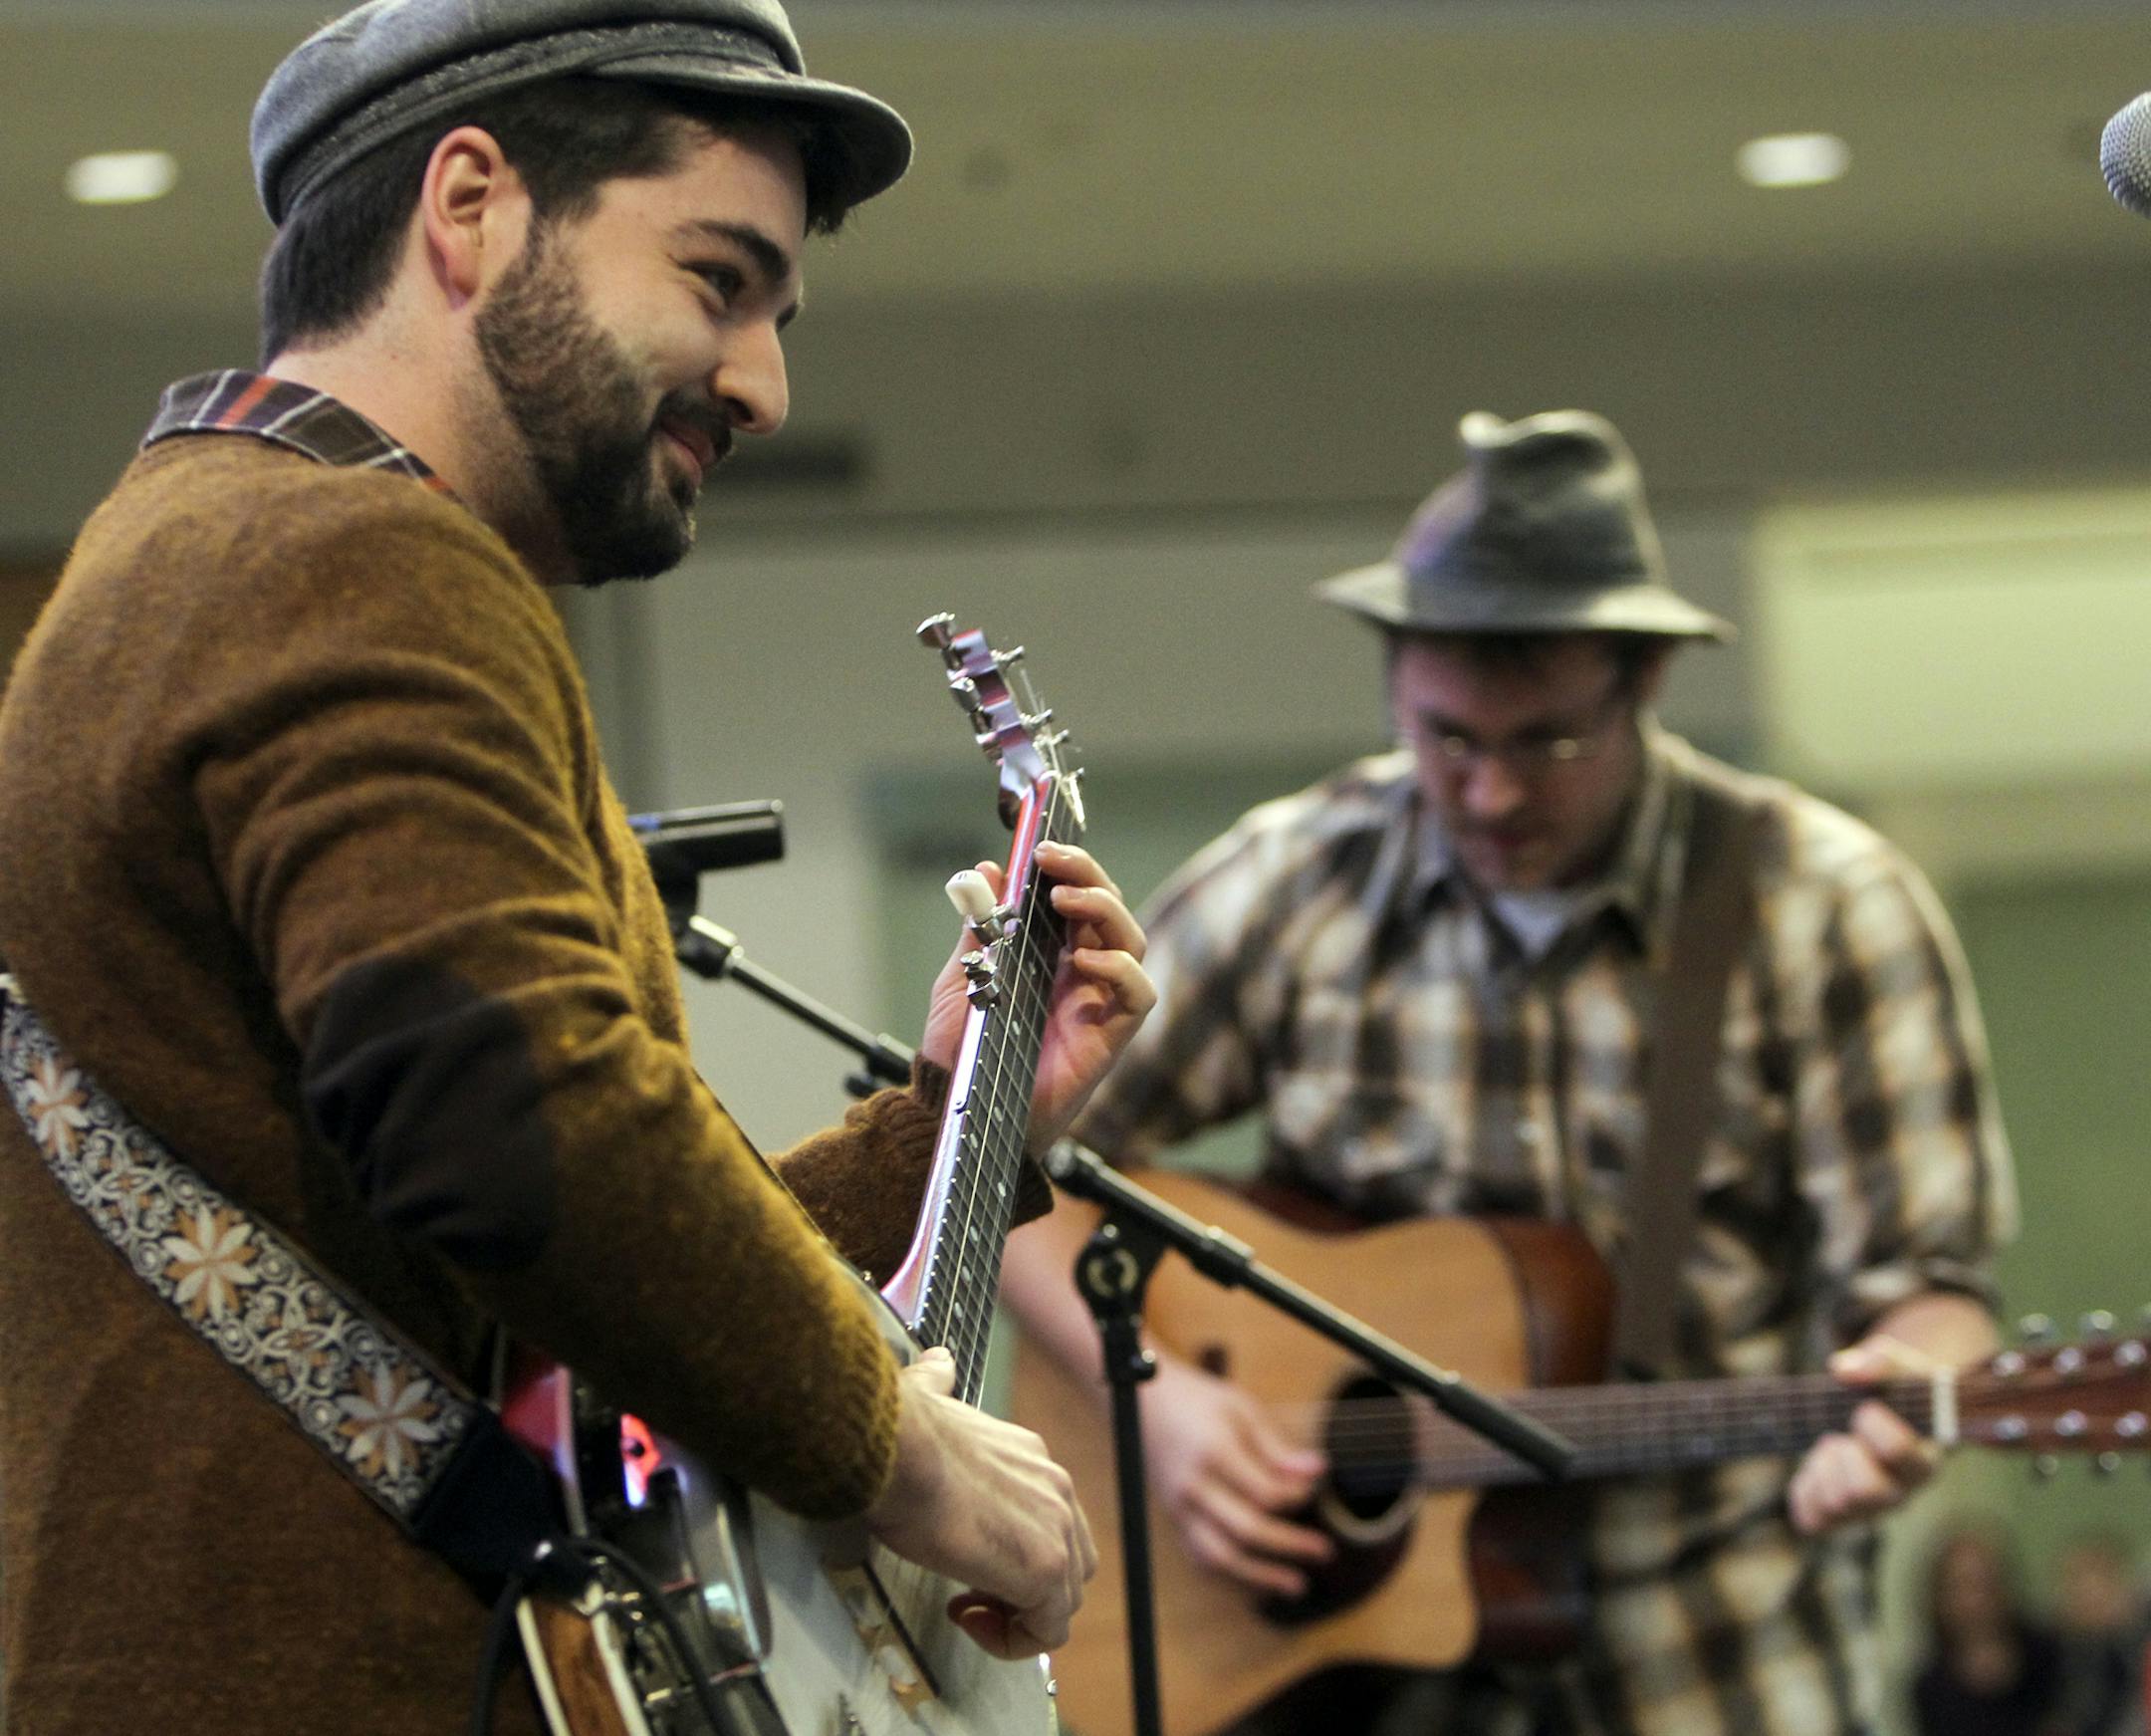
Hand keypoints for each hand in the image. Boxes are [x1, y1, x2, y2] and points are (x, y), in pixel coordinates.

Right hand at [866, 1347, 1097, 1657]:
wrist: (898, 1450)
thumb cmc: (902, 1434)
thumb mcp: (930, 1398)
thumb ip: (940, 1386)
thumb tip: (938, 1362)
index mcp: (1030, 1456)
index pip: (1050, 1519)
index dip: (1013, 1550)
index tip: (965, 1558)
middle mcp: (1053, 1489)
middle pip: (1071, 1562)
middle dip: (1026, 1588)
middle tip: (969, 1590)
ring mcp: (1055, 1529)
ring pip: (1062, 1601)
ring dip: (1016, 1615)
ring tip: (965, 1608)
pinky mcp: (1043, 1570)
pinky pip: (1048, 1632)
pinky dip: (1014, 1641)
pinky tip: (970, 1621)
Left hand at [920, 842, 1153, 1147]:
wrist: (958, 1112)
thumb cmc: (961, 1052)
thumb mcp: (961, 978)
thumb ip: (979, 930)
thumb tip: (982, 872)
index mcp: (1047, 955)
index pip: (1076, 897)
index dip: (1069, 868)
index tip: (1041, 848)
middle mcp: (1080, 973)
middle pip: (1109, 908)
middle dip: (1087, 875)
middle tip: (1052, 860)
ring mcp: (1098, 1002)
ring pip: (1131, 940)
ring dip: (1104, 909)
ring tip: (1064, 898)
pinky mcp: (1110, 1036)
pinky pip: (1138, 994)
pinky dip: (1120, 969)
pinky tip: (1085, 962)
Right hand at [1141, 1357, 1333, 1597]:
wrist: (1144, 1403)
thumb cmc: (1199, 1400)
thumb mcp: (1241, 1408)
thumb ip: (1277, 1447)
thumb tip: (1318, 1472)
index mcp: (1213, 1453)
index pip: (1264, 1493)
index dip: (1296, 1497)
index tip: (1314, 1490)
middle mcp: (1193, 1487)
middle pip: (1246, 1530)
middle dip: (1290, 1545)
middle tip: (1326, 1551)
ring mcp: (1179, 1508)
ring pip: (1219, 1557)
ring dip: (1261, 1576)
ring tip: (1297, 1585)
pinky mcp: (1174, 1520)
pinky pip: (1201, 1558)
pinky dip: (1232, 1575)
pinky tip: (1261, 1580)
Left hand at [1786, 1337, 1942, 1534]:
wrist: (1887, 1412)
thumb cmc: (1896, 1388)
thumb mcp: (1897, 1365)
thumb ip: (1879, 1362)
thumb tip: (1844, 1371)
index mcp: (1923, 1459)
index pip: (1899, 1453)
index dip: (1873, 1425)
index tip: (1865, 1407)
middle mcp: (1900, 1493)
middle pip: (1865, 1492)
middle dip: (1844, 1454)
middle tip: (1843, 1433)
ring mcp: (1869, 1509)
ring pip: (1836, 1505)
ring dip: (1822, 1468)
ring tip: (1832, 1444)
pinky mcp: (1838, 1516)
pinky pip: (1810, 1520)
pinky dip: (1803, 1491)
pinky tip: (1816, 1465)